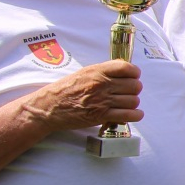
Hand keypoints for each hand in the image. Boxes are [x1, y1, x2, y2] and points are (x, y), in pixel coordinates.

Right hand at [25, 61, 141, 131]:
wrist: (49, 107)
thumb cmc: (66, 89)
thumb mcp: (84, 73)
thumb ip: (104, 71)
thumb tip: (126, 70)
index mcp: (98, 71)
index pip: (127, 68)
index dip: (134, 73)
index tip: (132, 77)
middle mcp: (101, 84)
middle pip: (134, 85)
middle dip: (134, 89)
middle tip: (127, 93)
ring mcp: (102, 100)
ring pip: (133, 100)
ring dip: (132, 103)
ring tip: (125, 104)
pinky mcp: (101, 116)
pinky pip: (129, 115)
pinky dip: (135, 115)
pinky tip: (132, 114)